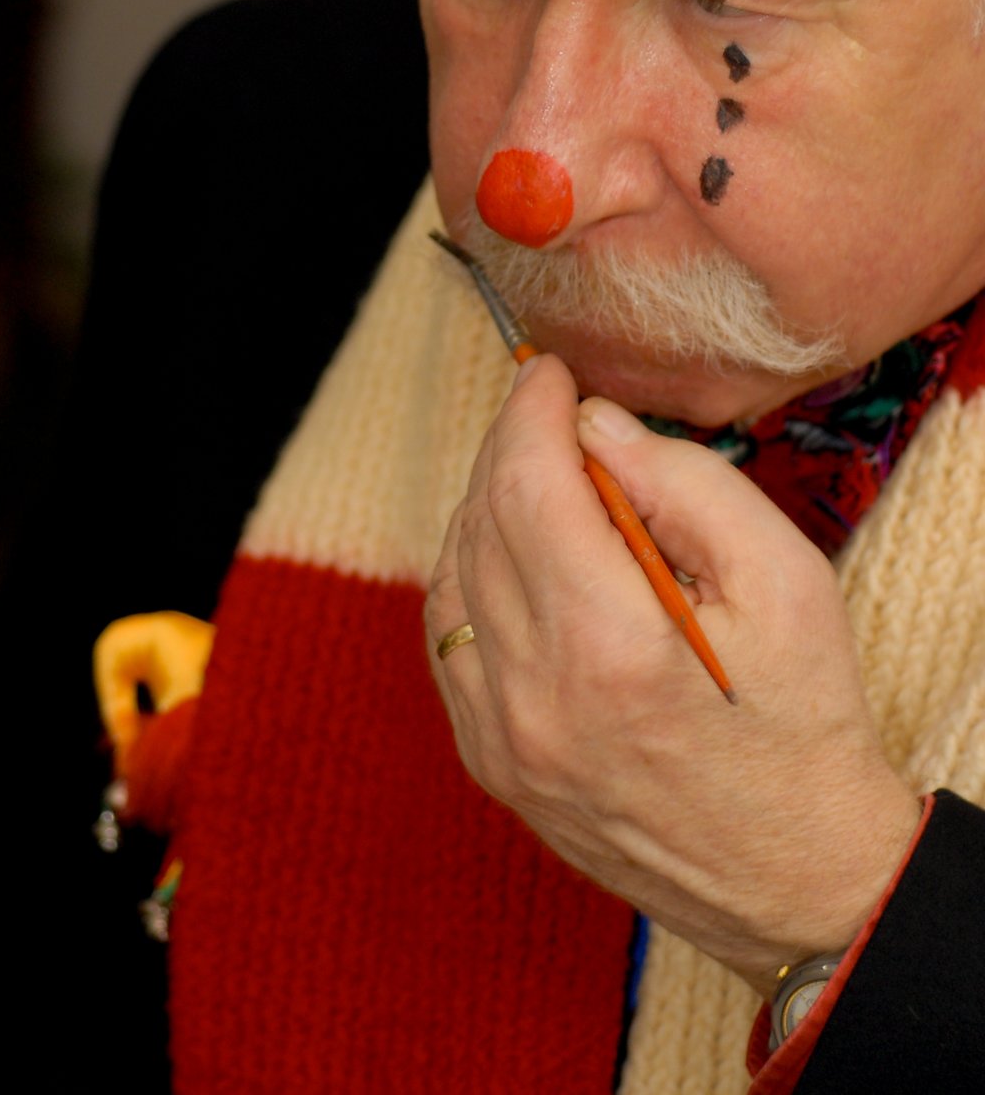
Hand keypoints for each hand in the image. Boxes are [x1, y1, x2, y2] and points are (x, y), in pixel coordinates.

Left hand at [425, 353, 920, 995]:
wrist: (797, 875)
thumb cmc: (800, 720)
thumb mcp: (783, 579)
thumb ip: (683, 483)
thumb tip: (594, 426)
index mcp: (610, 644)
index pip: (526, 483)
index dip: (528, 411)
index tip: (549, 374)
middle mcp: (534, 694)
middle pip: (480, 520)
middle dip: (509, 448)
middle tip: (552, 417)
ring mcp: (501, 738)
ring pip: (449, 575)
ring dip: (483, 507)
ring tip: (541, 481)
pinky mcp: (490, 764)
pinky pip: (448, 638)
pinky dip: (468, 576)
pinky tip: (515, 555)